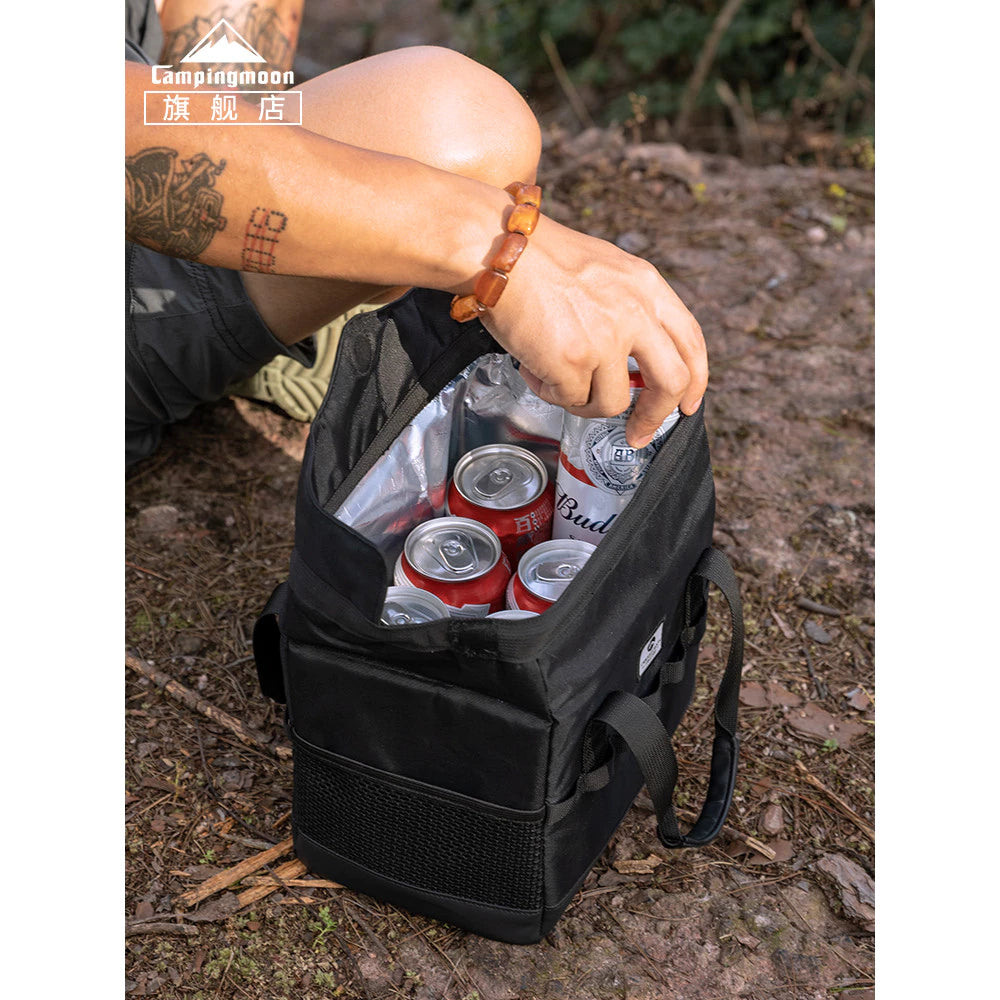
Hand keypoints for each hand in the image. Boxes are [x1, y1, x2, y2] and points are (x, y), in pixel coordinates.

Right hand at [484, 215, 707, 447]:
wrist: (496, 250)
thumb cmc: (535, 257)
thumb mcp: (603, 268)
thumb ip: (626, 304)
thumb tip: (632, 351)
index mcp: (646, 286)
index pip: (690, 340)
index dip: (694, 380)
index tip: (686, 403)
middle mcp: (634, 312)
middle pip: (672, 382)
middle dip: (655, 416)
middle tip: (639, 433)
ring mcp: (606, 339)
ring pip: (611, 402)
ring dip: (581, 400)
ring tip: (553, 376)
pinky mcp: (574, 361)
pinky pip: (570, 399)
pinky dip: (549, 392)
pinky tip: (533, 368)